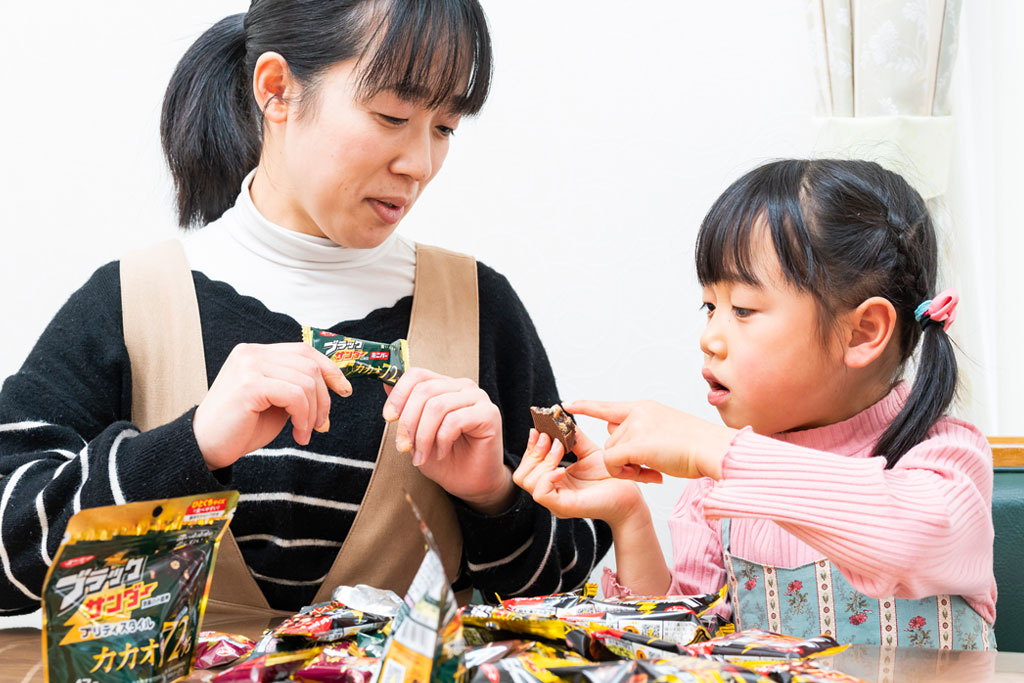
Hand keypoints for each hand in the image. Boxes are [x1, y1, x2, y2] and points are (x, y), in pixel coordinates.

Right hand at [193, 342, 351, 469]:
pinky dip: (304, 417)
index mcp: (256, 353)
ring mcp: (249, 366)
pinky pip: (295, 395)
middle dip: (324, 398)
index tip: (344, 390)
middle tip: (321, 425)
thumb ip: (297, 389)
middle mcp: (251, 353)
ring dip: (313, 413)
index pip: (304, 351)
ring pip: (306, 382)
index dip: (329, 369)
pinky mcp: (249, 385)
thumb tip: (335, 388)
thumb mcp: (276, 403)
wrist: (206, 447)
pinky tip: (298, 434)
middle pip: (309, 366)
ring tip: (305, 433)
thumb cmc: (241, 428)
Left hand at [381, 368, 512, 513]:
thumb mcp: (416, 433)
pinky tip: (442, 453)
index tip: (389, 417)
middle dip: (408, 422)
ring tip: (421, 456)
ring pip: (437, 406)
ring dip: (423, 436)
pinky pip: (455, 420)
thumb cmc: (445, 459)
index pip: (418, 375)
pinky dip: (442, 440)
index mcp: (445, 386)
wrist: (470, 483)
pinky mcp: (489, 414)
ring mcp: (478, 398)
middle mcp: (463, 387)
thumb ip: (405, 408)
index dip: (399, 394)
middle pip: (425, 390)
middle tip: (404, 447)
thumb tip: (386, 384)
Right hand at [513, 427, 646, 527]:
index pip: (527, 466)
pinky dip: (548, 477)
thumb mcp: (587, 451)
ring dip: (542, 460)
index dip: (530, 447)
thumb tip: (560, 418)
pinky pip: (541, 493)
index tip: (538, 429)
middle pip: (521, 474)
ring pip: (528, 482)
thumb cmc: (610, 478)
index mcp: (553, 480)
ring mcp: (555, 501)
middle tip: (548, 437)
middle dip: (533, 451)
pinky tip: (562, 468)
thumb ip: (573, 438)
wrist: (629, 495)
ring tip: (560, 449)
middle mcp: (551, 492)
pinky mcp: (564, 507)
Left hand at [563, 400, 736, 480]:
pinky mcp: (635, 444)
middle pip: (612, 441)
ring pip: (612, 454)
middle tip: (648, 467)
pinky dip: (625, 473)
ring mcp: (635, 427)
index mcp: (644, 408)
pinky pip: (613, 462)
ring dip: (628, 467)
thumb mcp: (665, 428)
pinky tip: (647, 474)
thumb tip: (617, 434)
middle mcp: (637, 413)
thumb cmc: (696, 446)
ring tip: (654, 469)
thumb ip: (641, 429)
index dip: (586, 406)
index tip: (566, 404)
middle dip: (624, 458)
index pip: (608, 406)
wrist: (713, 449)